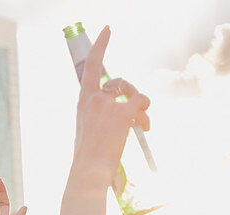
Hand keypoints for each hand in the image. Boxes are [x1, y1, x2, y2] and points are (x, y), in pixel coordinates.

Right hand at [72, 27, 150, 185]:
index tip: (108, 30)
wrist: (88, 170)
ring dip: (141, 108)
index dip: (101, 45)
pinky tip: (143, 129)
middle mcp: (94, 98)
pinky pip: (142, 103)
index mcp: (83, 101)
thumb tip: (117, 119)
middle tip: (139, 116)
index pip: (92, 65)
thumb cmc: (88, 159)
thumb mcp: (87, 131)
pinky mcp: (122, 114)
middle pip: (120, 83)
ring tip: (143, 127)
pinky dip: (146, 115)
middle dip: (132, 95)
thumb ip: (98, 118)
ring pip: (133, 93)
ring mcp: (107, 105)